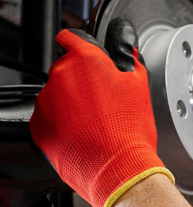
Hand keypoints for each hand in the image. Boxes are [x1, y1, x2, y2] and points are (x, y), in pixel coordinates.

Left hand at [30, 20, 173, 206]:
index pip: (71, 37)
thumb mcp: (139, 86)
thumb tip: (125, 48)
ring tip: (96, 122)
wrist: (117, 169)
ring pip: (57, 95)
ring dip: (71, 103)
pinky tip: (83, 134)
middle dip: (81, 80)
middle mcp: (60, 76)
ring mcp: (46, 102)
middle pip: (66, 69)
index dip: (81, 45)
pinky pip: (49, 118)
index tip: (86, 54)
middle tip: (103, 101)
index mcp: (85, 61)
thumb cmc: (129, 131)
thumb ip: (127, 59)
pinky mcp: (38, 126)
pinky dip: (62, 123)